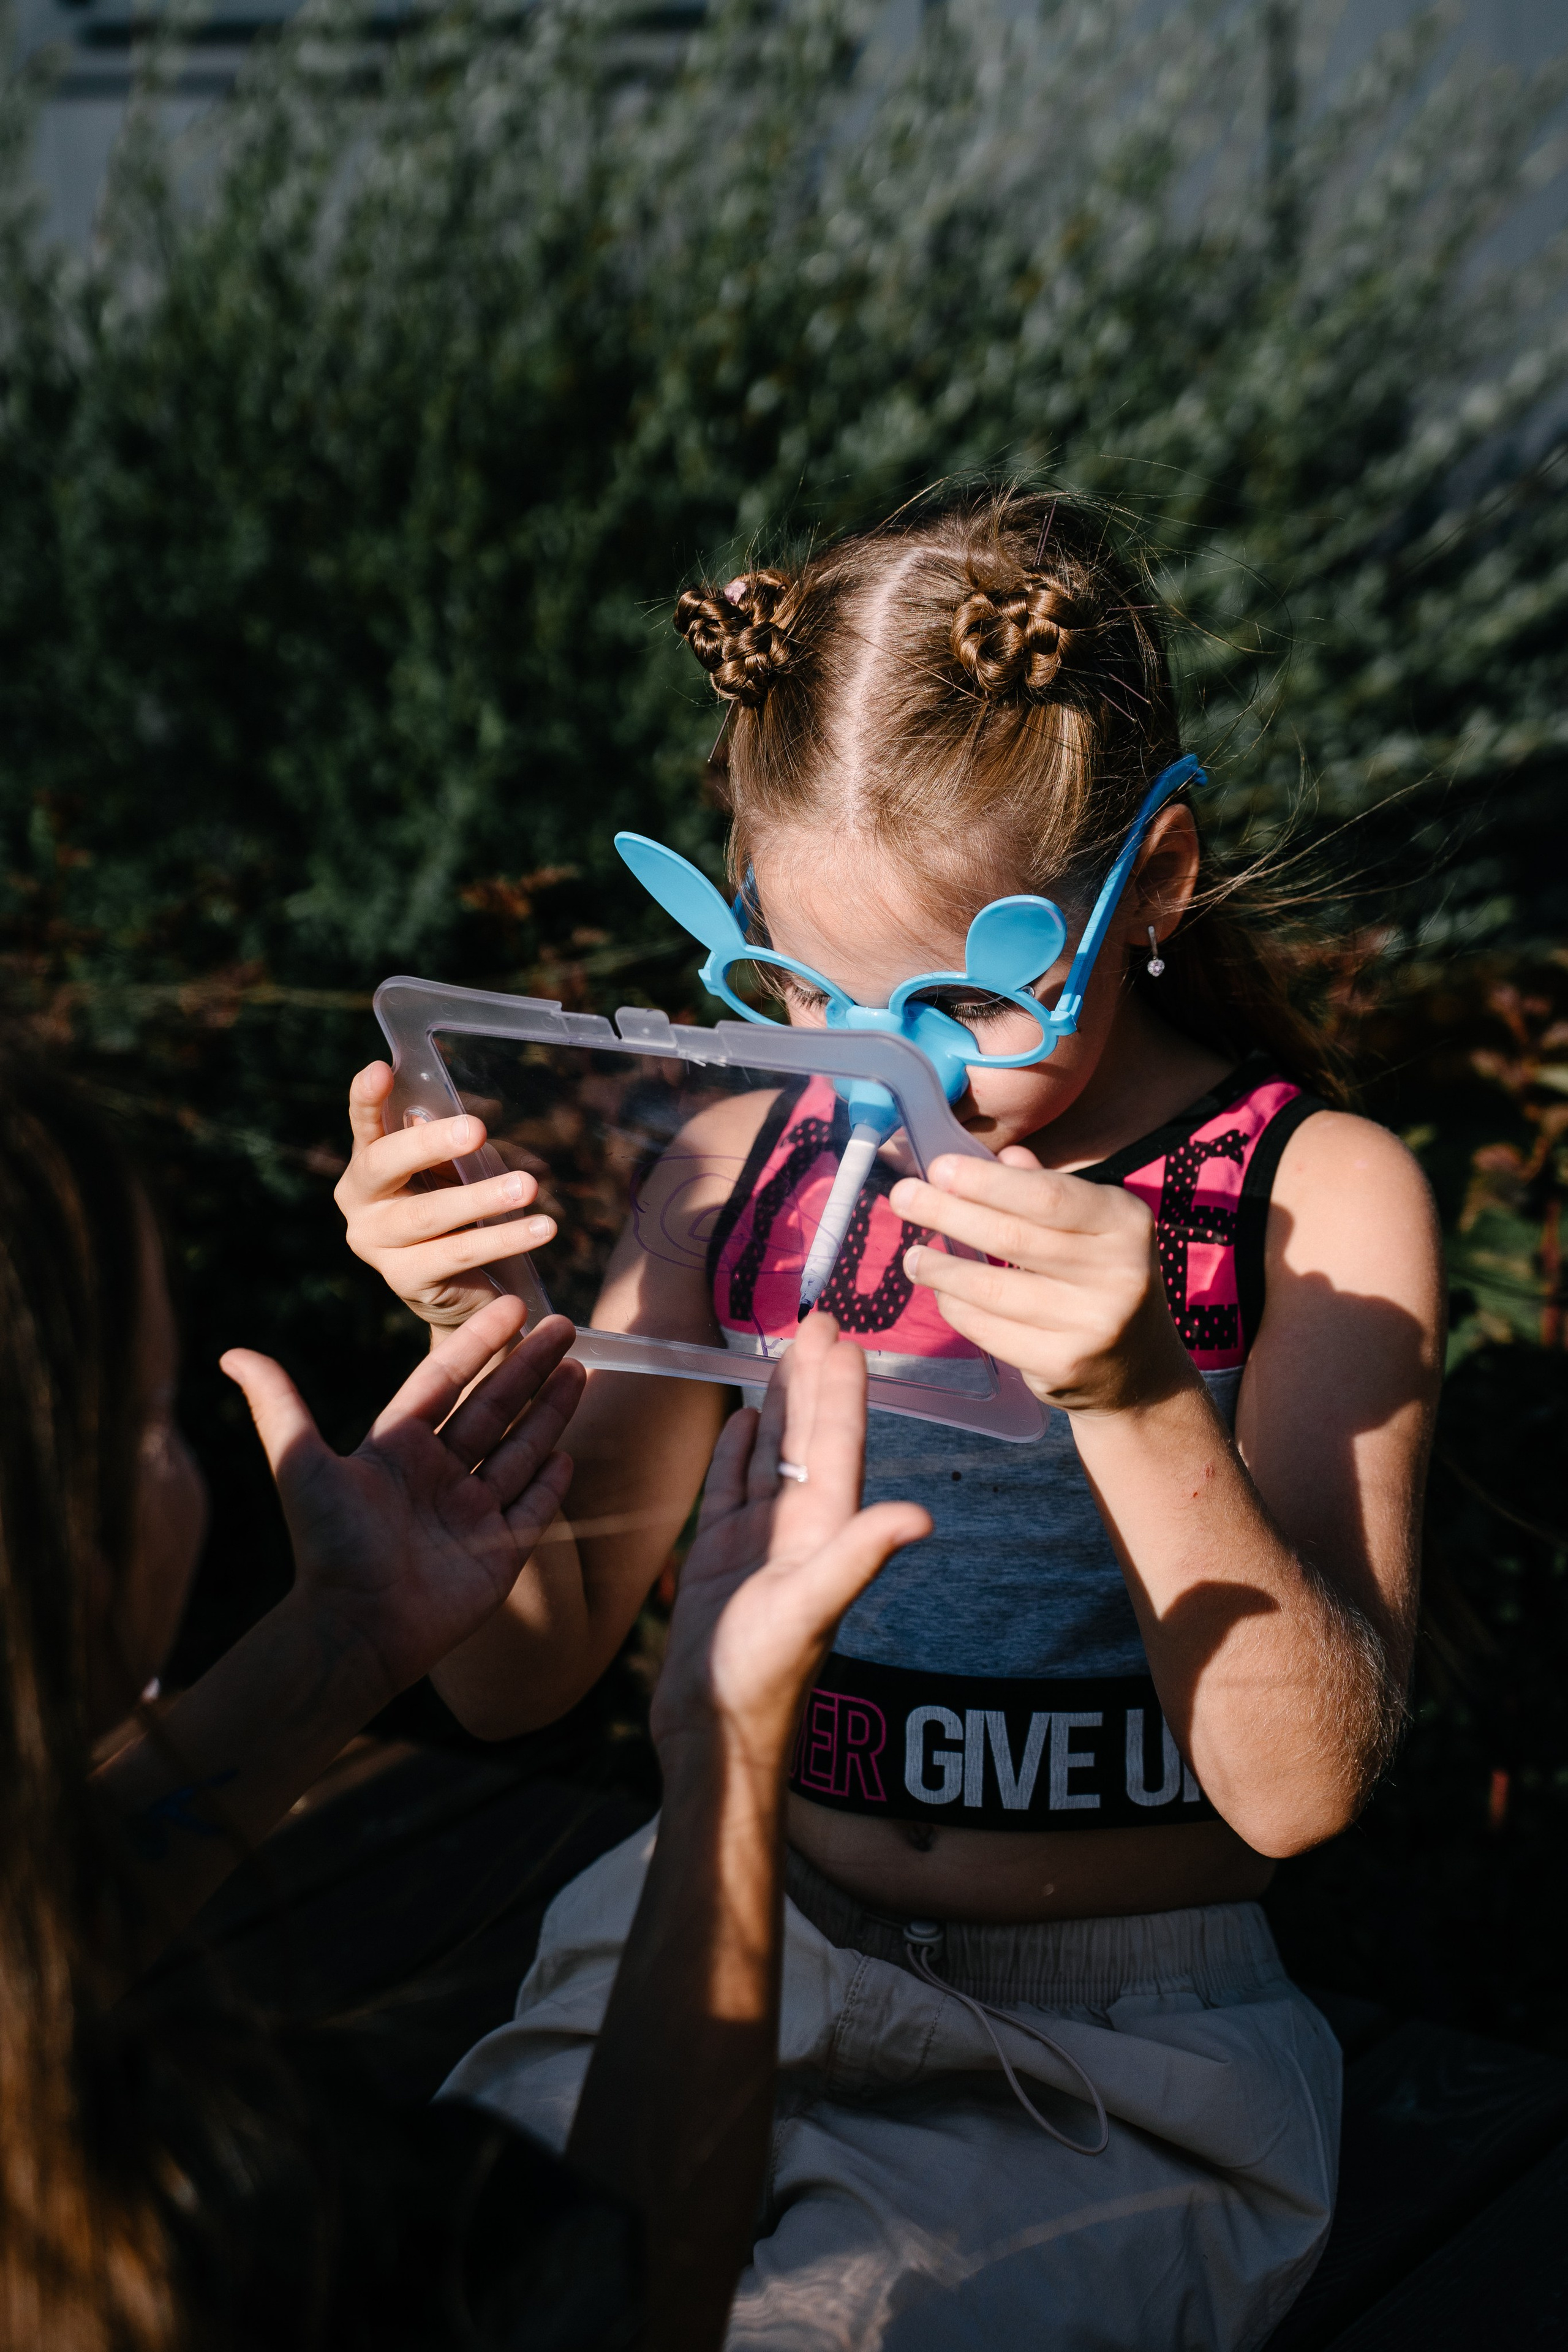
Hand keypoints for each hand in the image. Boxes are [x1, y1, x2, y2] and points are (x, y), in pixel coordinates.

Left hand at [221, 1300, 585, 1710]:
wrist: (355, 1630)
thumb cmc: (326, 1546)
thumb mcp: (300, 1464)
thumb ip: (278, 1405)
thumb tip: (230, 1353)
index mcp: (397, 1449)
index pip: (446, 1381)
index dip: (479, 1343)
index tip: (513, 1306)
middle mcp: (437, 1476)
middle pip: (493, 1408)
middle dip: (530, 1368)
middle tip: (565, 1327)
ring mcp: (471, 1514)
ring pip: (520, 1450)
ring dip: (550, 1411)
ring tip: (581, 1371)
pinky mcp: (498, 1553)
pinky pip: (532, 1509)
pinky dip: (551, 1482)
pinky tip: (568, 1452)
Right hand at [335, 1060, 558, 1330]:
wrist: (463, 1290)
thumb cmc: (459, 1212)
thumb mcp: (456, 1170)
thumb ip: (450, 1145)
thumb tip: (448, 1117)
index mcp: (367, 1164)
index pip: (363, 1125)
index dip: (367, 1099)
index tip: (382, 1070)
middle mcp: (359, 1203)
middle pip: (385, 1165)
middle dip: (432, 1144)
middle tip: (478, 1129)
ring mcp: (375, 1244)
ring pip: (428, 1215)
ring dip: (482, 1198)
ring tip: (528, 1186)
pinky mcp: (404, 1280)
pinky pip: (459, 1254)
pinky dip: (504, 1241)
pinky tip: (542, 1229)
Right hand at [651, 1314, 929, 1767]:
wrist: (713, 1734)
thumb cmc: (760, 1679)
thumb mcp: (810, 1611)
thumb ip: (859, 1558)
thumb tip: (920, 1516)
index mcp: (824, 1529)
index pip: (837, 1442)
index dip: (842, 1389)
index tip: (845, 1336)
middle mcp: (798, 1526)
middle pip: (808, 1434)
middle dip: (814, 1377)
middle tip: (817, 1316)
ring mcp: (758, 1540)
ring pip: (771, 1452)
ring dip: (779, 1402)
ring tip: (782, 1351)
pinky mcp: (722, 1557)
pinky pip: (732, 1487)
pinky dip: (738, 1451)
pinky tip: (744, 1421)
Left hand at [889, 1149, 1198, 1413]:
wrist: (1140, 1371)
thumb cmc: (1100, 1281)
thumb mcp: (1092, 1228)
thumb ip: (1048, 1191)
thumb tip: (1000, 1156)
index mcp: (1126, 1223)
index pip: (1046, 1195)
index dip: (985, 1182)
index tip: (938, 1168)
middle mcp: (1119, 1272)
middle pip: (1012, 1237)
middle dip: (947, 1214)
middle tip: (904, 1198)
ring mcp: (1093, 1323)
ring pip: (992, 1288)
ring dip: (941, 1268)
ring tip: (912, 1256)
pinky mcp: (1063, 1365)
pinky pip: (989, 1330)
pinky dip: (957, 1308)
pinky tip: (942, 1294)